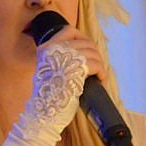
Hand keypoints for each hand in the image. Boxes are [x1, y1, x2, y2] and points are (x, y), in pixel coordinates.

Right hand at [0, 26, 103, 145]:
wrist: (43, 115)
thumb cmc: (47, 98)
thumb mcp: (47, 72)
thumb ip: (58, 59)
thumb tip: (81, 53)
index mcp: (45, 49)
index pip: (68, 31)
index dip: (82, 37)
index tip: (87, 48)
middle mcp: (53, 50)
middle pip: (84, 42)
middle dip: (94, 53)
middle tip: (96, 66)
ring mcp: (64, 60)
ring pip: (92, 53)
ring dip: (100, 64)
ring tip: (99, 75)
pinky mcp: (74, 71)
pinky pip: (96, 65)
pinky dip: (102, 72)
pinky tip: (101, 79)